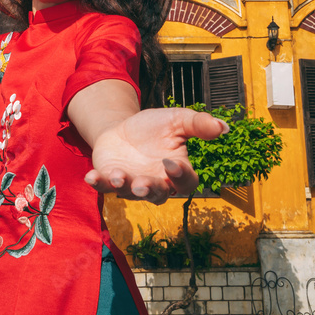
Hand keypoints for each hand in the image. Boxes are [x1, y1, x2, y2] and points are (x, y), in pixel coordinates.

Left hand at [84, 108, 227, 204]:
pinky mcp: (109, 179)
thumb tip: (224, 126)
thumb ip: (198, 124)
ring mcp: (131, 184)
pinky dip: (97, 183)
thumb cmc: (154, 128)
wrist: (123, 127)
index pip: (185, 182)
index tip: (171, 161)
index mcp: (176, 172)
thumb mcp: (177, 120)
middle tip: (142, 184)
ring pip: (129, 193)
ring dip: (123, 186)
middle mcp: (155, 183)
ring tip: (118, 176)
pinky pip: (103, 186)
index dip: (180, 175)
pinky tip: (90, 176)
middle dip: (149, 190)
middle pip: (157, 195)